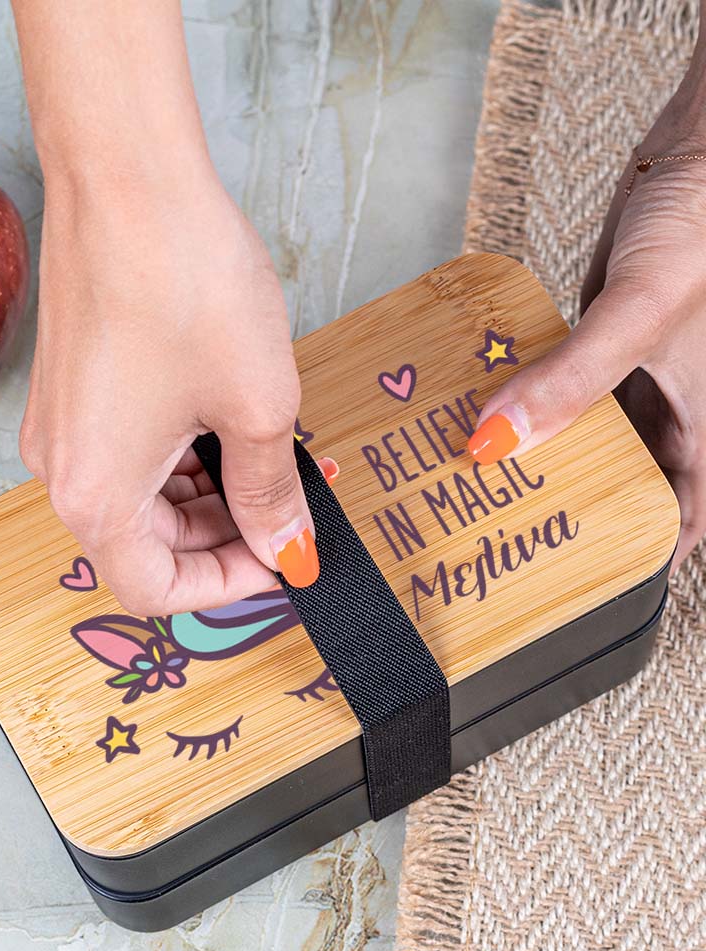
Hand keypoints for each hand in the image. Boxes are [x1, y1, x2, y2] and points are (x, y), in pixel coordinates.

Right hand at [21, 176, 322, 614]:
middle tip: (285, 509)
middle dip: (222, 537)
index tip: (279, 562)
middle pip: (147, 544)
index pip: (155, 588)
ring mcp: (61, 426)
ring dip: (207, 494)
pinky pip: (127, 452)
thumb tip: (288, 544)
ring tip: (266, 457)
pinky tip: (228, 423)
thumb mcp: (258, 407)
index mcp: (96, 494)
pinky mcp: (72, 388)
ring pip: (140, 498)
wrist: (129, 176)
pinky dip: (181, 455)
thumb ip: (271, 494)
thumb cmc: (184, 282)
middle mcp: (63, 469)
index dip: (225, 588)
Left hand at [467, 87, 705, 569]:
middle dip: (575, 509)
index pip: (684, 519)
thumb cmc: (704, 226)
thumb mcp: (639, 313)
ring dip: (547, 456)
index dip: (641, 555)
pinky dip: (536, 403)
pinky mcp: (606, 343)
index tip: (578, 581)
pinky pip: (568, 389)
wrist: (699, 150)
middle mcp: (678, 411)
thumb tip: (496, 443)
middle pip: (627, 484)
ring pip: (592, 439)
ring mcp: (640, 378)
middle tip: (508, 535)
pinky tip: (492, 416)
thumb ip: (570, 382)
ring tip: (486, 486)